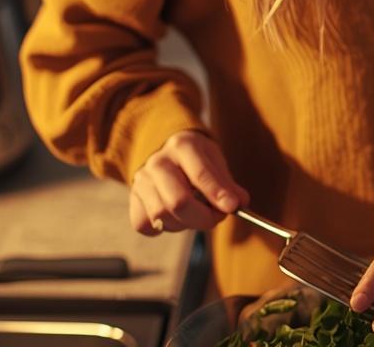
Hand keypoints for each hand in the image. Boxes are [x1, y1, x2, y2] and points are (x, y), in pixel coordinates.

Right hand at [129, 129, 248, 234]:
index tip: (232, 208)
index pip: (200, 174)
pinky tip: (175, 216)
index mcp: (182, 145)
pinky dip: (164, 227)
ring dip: (185, 224)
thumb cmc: (196, 158)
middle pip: (178, 201)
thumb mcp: (215, 160)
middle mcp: (158, 161)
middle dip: (202, 217)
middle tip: (216, 218)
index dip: (217, 194)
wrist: (166, 151)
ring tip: (196, 215)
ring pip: (162, 216)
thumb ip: (227, 183)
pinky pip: (146, 225)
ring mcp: (141, 180)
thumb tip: (240, 203)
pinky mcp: (133, 199)